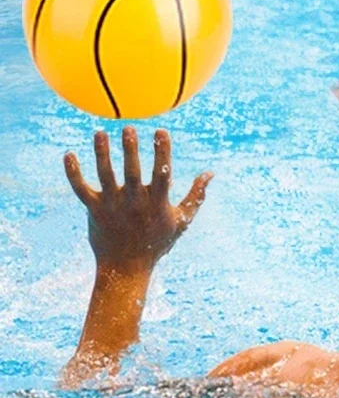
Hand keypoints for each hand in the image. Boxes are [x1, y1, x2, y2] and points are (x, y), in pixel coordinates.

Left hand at [64, 127, 212, 271]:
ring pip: (105, 175)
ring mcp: (112, 206)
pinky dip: (73, 172)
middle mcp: (133, 202)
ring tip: (99, 132)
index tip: (161, 131)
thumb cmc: (157, 243)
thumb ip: (196, 195)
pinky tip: (69, 154)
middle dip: (130, 149)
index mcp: (157, 203)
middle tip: (128, 128)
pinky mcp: (93, 210)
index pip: (161, 173)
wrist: (125, 269)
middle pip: (131, 172)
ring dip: (101, 153)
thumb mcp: (182, 221)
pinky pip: (81, 189)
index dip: (162, 151)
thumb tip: (210, 173)